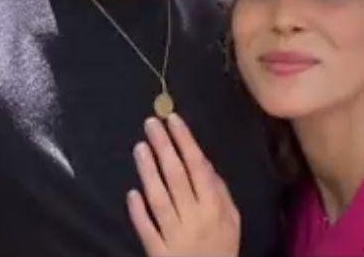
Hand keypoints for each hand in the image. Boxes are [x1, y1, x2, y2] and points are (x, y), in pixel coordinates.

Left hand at [127, 113, 239, 256]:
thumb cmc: (222, 247)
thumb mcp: (232, 218)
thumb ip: (219, 190)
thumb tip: (203, 161)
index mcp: (214, 206)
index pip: (197, 166)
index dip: (185, 141)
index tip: (173, 119)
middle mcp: (195, 218)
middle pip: (176, 176)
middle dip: (163, 147)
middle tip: (150, 124)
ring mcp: (175, 236)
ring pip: (159, 199)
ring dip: (148, 172)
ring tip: (139, 147)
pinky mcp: (158, 253)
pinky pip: (147, 229)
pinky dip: (139, 212)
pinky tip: (132, 193)